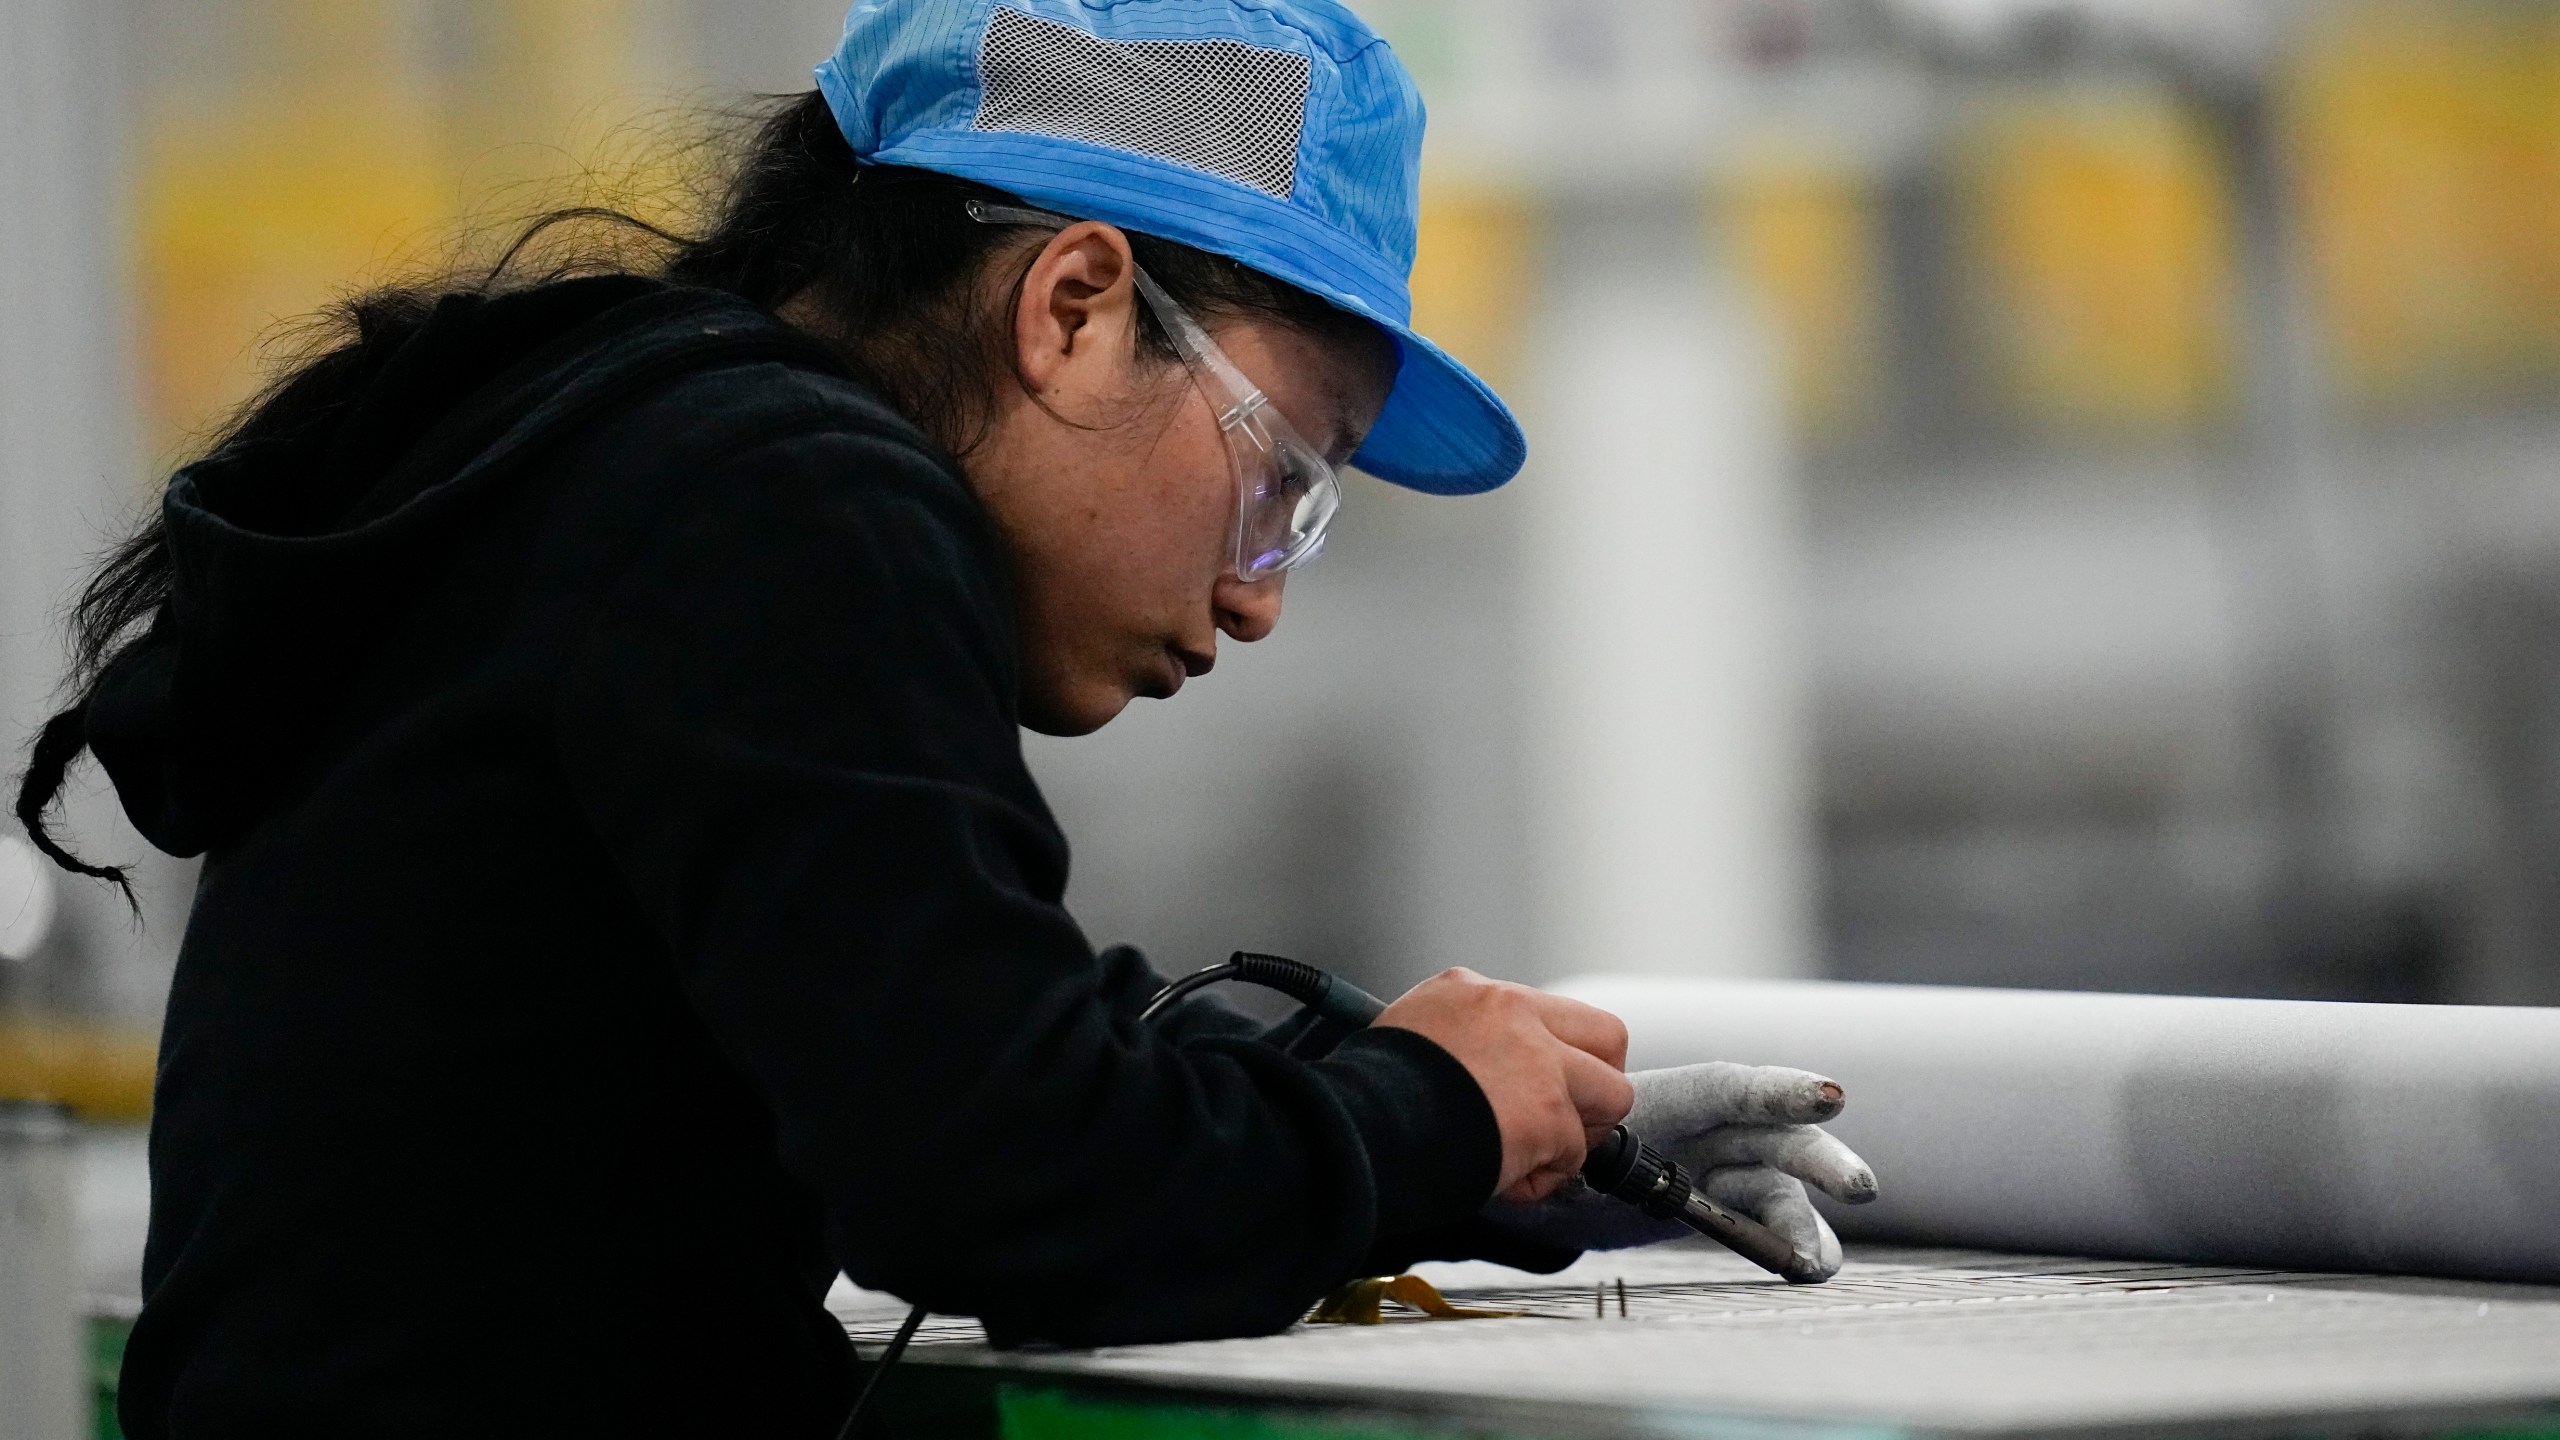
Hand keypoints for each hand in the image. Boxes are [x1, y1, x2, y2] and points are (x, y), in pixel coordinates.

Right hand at [1374, 968, 1632, 1202]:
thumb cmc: (1365, 1095)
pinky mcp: (1548, 1112)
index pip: (1546, 1013)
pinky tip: (1503, 1180)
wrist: (1356, 1126)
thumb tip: (1472, 1080)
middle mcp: (1512, 1012)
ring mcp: (1538, 1060)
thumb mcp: (1403, 1039)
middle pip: (1607, 1036)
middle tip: (1564, 1120)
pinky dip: (1541, 1179)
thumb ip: (1451, 1045)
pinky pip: (1572, 1157)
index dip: (1553, 1058)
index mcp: (1471, 990)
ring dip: (1579, 1135)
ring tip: (1534, 1156)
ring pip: (1613, 1095)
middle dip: (1596, 1085)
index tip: (1540, 1088)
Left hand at [1480, 1062, 1878, 1279]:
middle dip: (1819, 1160)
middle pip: (1775, 1138)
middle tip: (1860, 1187)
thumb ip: (1571, 1159)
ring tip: (1816, 1263)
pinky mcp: (1731, 1205)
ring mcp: (1727, 1167)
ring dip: (1805, 1224)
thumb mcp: (1556, 1147)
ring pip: (1780, 1190)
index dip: (1779, 1092)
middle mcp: (1711, 1128)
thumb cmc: (1562, 1143)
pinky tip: (1812, 1267)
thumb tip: (1564, 1181)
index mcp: (1672, 1097)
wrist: (1556, 1173)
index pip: (1729, 1089)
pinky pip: (1771, 1224)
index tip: (1832, 1098)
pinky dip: (1795, 1245)